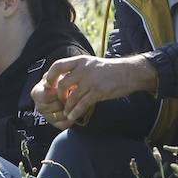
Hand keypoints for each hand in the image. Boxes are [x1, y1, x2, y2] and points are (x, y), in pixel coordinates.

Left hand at [35, 54, 157, 124]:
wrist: (128, 73)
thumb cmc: (108, 70)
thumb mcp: (90, 63)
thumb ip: (76, 70)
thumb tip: (60, 79)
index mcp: (80, 61)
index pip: (58, 65)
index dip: (50, 76)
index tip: (49, 85)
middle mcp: (84, 69)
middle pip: (62, 84)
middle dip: (59, 96)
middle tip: (60, 101)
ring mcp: (91, 81)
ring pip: (71, 97)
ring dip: (66, 107)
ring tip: (66, 112)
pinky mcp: (98, 92)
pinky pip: (82, 105)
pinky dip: (75, 112)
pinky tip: (72, 116)